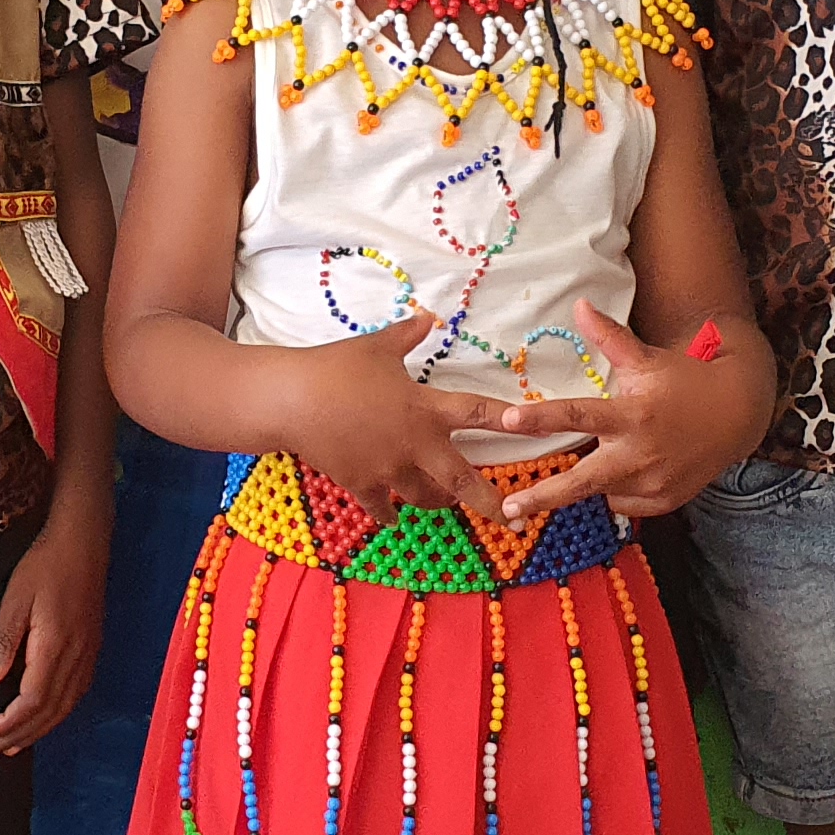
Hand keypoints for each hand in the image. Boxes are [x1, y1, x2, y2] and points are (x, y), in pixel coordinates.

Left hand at [0, 496, 108, 754]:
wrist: (83, 541)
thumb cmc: (44, 565)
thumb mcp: (15, 600)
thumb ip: (3, 643)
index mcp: (55, 646)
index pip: (32, 701)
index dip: (9, 724)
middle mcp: (76, 656)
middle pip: (49, 711)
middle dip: (19, 735)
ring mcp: (88, 654)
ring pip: (65, 707)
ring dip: (37, 730)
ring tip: (11, 745)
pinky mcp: (92, 648)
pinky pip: (76, 694)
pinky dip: (56, 714)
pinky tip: (43, 718)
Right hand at [287, 316, 502, 520]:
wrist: (292, 400)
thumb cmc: (336, 367)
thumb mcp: (378, 346)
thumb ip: (408, 335)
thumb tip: (427, 316)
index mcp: (426, 408)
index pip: (480, 414)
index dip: (512, 421)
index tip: (543, 432)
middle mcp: (415, 445)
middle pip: (462, 481)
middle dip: (490, 502)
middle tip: (513, 519)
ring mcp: (388, 469)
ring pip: (425, 497)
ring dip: (440, 501)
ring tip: (448, 502)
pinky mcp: (362, 484)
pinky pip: (383, 507)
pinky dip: (390, 513)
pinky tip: (393, 517)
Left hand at [482, 301, 750, 520]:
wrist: (737, 414)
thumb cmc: (684, 381)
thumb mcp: (647, 358)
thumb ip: (609, 338)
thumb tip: (578, 305)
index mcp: (632, 415)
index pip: (577, 415)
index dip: (539, 418)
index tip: (506, 420)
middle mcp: (640, 454)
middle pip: (583, 480)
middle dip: (544, 496)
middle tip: (508, 507)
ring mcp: (653, 484)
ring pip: (602, 489)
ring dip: (590, 479)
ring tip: (595, 464)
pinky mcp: (664, 502)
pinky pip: (624, 500)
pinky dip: (617, 487)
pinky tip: (632, 467)